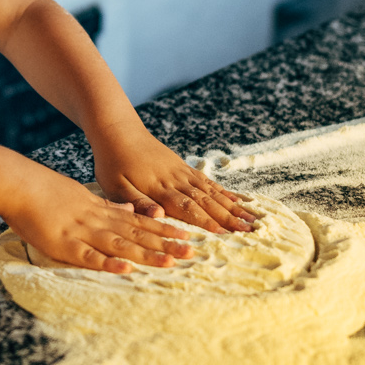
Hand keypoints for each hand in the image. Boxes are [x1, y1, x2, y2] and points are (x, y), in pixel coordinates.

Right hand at [4, 169, 195, 272]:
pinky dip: (109, 264)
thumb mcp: (83, 195)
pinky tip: (127, 269)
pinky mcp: (64, 245)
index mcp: (101, 211)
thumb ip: (109, 206)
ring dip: (146, 254)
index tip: (187, 237)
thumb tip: (133, 210)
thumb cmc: (47, 192)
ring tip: (170, 262)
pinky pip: (89, 257)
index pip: (139, 223)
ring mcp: (82, 233)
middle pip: (137, 235)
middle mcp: (98, 222)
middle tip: (191, 252)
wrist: (20, 185)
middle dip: (165, 244)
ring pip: (120, 245)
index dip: (164, 231)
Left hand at [94, 130, 256, 233]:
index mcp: (159, 188)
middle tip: (249, 230)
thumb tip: (159, 216)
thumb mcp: (115, 185)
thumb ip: (136, 202)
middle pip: (206, 200)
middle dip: (228, 217)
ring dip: (232, 206)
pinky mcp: (182, 167)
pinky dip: (223, 191)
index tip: (224, 234)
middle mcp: (175, 180)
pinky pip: (207, 180)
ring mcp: (182, 172)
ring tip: (251, 219)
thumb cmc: (112, 161)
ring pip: (211, 191)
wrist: (117, 130)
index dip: (206, 221)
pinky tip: (237, 200)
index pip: (187, 207)